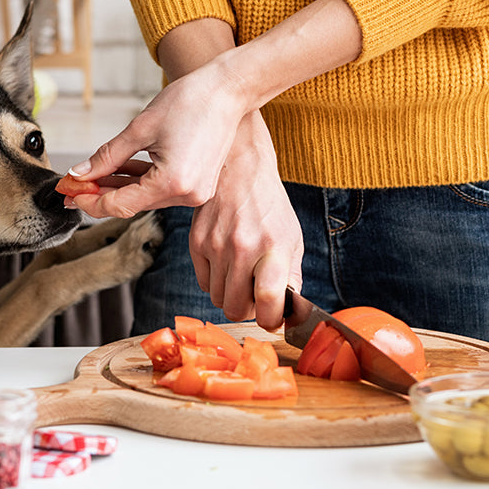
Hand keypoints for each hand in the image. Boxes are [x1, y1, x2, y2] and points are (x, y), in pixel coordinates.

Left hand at [66, 62, 249, 218]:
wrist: (228, 90)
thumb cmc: (190, 101)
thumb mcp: (140, 128)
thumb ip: (107, 156)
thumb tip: (80, 173)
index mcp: (172, 183)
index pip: (120, 205)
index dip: (90, 200)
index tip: (68, 192)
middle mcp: (187, 194)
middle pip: (132, 204)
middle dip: (100, 194)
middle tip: (72, 186)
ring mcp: (196, 192)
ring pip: (145, 197)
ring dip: (118, 187)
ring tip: (91, 176)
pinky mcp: (199, 184)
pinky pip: (160, 189)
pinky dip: (139, 181)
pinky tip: (118, 171)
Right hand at [188, 112, 302, 329]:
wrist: (239, 168)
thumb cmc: (269, 204)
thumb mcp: (291, 237)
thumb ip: (291, 276)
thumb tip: (286, 310)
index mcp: (273, 247)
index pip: (268, 302)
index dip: (271, 320)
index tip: (273, 318)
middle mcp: (242, 248)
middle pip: (236, 309)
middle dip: (248, 310)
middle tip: (256, 296)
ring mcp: (216, 246)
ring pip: (218, 299)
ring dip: (231, 295)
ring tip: (242, 276)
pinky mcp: (196, 242)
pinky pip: (204, 282)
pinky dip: (216, 281)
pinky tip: (227, 263)